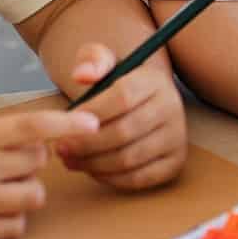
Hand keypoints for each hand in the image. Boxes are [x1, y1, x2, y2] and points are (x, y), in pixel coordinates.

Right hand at [0, 107, 98, 238]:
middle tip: (10, 155)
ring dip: (27, 187)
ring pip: (32, 197)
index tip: (93, 122)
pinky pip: (13, 228)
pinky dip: (12, 217)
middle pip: (38, 163)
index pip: (34, 129)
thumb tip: (35, 132)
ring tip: (5, 181)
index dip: (68, 123)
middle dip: (33, 156)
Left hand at [54, 43, 187, 190]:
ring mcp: (176, 137)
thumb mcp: (103, 61)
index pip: (122, 97)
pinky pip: (138, 178)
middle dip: (86, 144)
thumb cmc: (116, 84)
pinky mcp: (174, 162)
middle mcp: (172, 107)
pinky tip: (92, 170)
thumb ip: (91, 60)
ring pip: (129, 158)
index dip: (90, 113)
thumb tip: (83, 74)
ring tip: (71, 160)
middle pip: (124, 132)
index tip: (65, 123)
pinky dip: (110, 179)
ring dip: (93, 164)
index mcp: (154, 80)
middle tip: (61, 148)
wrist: (142, 102)